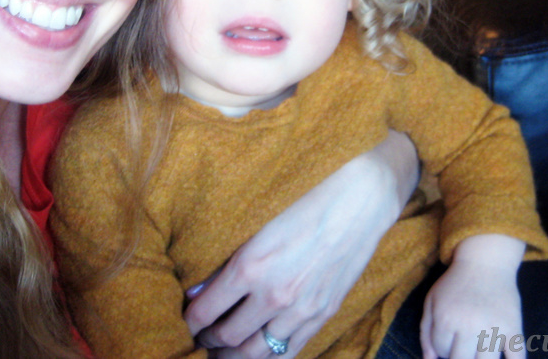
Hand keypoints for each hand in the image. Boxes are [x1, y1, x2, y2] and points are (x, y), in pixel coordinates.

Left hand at [183, 130, 419, 357]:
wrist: (359, 203)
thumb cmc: (306, 204)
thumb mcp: (259, 228)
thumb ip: (227, 265)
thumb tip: (198, 293)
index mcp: (250, 267)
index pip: (205, 312)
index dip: (190, 322)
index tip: (187, 321)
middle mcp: (272, 295)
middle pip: (227, 337)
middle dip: (208, 341)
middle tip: (201, 338)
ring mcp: (300, 310)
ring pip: (255, 353)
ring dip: (233, 356)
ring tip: (223, 352)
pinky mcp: (322, 315)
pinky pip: (289, 352)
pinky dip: (268, 357)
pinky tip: (258, 351)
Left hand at [420, 235, 524, 358]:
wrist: (485, 262)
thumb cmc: (456, 283)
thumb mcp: (432, 301)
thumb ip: (426, 332)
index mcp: (446, 319)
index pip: (441, 351)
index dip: (443, 348)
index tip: (449, 339)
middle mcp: (469, 326)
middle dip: (458, 356)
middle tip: (463, 346)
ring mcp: (492, 328)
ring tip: (477, 349)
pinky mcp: (513, 328)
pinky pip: (516, 356)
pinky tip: (504, 357)